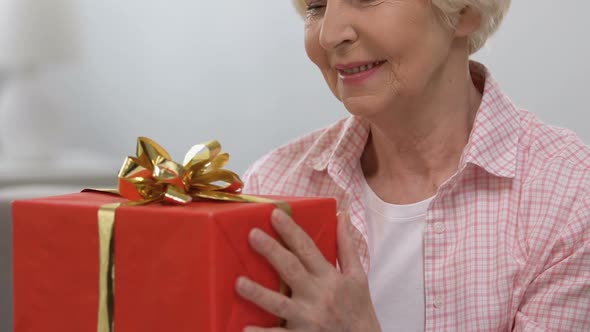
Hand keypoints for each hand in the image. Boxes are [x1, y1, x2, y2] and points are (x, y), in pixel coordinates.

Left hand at [235, 209, 381, 331]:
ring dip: (258, 293)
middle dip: (271, 251)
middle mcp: (318, 296)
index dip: (291, 230)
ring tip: (239, 282)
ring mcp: (308, 318)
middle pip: (291, 269)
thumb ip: (347, 246)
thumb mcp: (358, 277)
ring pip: (279, 304)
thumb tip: (342, 215)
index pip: (307, 248)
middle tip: (252, 235)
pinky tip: (245, 329)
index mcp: (330, 277)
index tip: (274, 214)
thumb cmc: (360, 310)